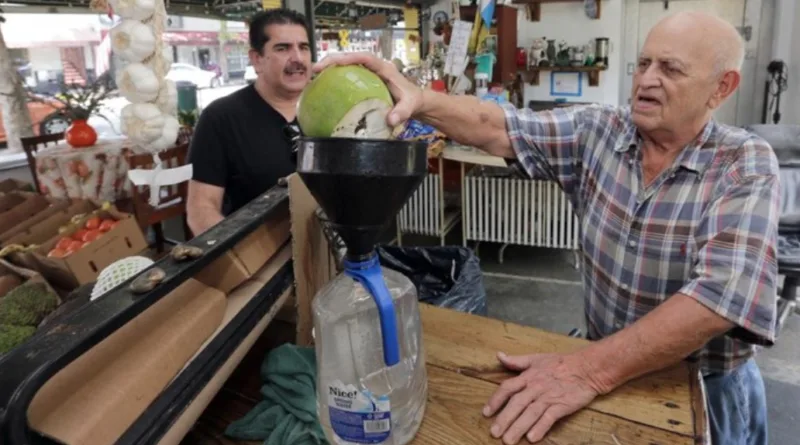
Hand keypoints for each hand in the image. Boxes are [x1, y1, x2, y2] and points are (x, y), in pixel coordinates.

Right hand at [313, 52, 422, 126]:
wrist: (415, 102)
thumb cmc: (412, 101)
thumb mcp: (409, 106)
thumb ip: (401, 112)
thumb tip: (391, 120)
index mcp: (384, 68)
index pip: (365, 58)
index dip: (349, 58)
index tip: (334, 63)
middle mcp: (375, 67)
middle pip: (351, 57)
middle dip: (332, 60)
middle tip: (316, 68)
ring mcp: (369, 72)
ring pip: (348, 64)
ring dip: (331, 66)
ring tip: (315, 73)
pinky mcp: (365, 79)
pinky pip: (349, 73)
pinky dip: (336, 76)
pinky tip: (324, 84)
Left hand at [483, 351, 600, 443]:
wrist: (587, 368)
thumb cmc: (560, 363)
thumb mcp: (536, 358)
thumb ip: (516, 360)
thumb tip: (499, 355)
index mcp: (528, 376)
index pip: (507, 388)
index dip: (495, 400)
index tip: (486, 413)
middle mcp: (535, 387)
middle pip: (517, 403)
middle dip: (504, 418)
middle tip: (494, 433)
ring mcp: (549, 397)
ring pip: (530, 413)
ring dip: (518, 427)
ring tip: (508, 440)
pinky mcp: (562, 406)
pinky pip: (549, 418)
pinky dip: (540, 427)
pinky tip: (532, 438)